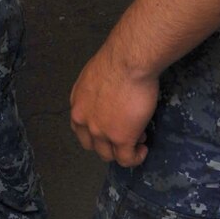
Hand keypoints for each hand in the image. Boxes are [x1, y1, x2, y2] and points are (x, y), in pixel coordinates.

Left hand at [69, 39, 158, 166]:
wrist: (129, 61)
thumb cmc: (117, 60)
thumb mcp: (95, 75)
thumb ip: (95, 91)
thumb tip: (107, 94)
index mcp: (77, 104)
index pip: (80, 128)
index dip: (97, 130)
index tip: (112, 124)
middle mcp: (84, 121)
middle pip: (92, 144)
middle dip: (108, 142)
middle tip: (126, 131)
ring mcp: (101, 132)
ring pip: (108, 155)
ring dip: (122, 150)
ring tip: (138, 139)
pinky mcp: (120, 138)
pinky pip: (126, 159)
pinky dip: (135, 157)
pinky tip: (143, 149)